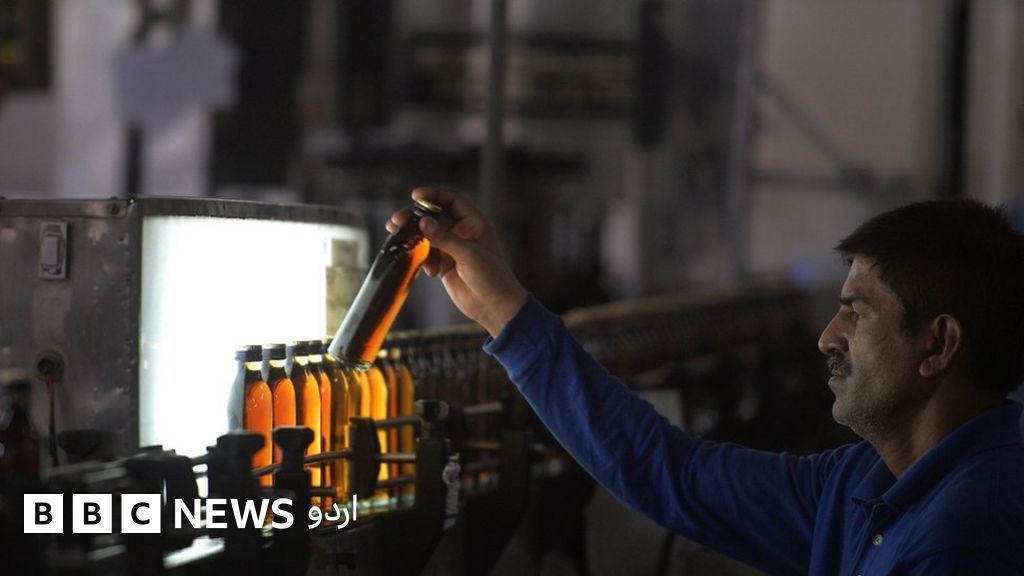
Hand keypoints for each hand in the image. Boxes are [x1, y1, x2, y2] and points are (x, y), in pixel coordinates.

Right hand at [387, 187, 526, 336]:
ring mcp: (453, 248)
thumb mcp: (468, 254)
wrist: (494, 307)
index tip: (415, 195)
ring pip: (428, 236)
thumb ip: (444, 238)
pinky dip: (424, 260)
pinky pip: (428, 255)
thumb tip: (423, 221)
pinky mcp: (445, 264)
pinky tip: (432, 272)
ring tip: (401, 242)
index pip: (452, 200)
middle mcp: (463, 232)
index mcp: (474, 223)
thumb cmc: (491, 276)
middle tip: (396, 221)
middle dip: (415, 218)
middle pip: (434, 216)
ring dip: (415, 239)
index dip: (434, 195)